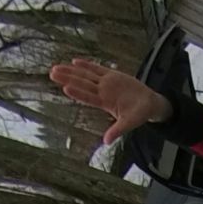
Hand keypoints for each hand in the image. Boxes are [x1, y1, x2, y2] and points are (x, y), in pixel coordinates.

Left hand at [48, 57, 172, 145]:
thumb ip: (117, 130)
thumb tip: (106, 142)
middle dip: (68, 78)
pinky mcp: (113, 75)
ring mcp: (106, 83)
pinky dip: (87, 65)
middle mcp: (102, 92)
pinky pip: (98, 69)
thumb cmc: (139, 114)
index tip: (65, 87)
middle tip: (53, 73)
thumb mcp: (129, 123)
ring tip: (57, 68)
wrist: (150, 104)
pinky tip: (75, 62)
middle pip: (82, 83)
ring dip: (72, 71)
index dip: (78, 92)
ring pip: (86, 75)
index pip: (88, 97)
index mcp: (105, 103)